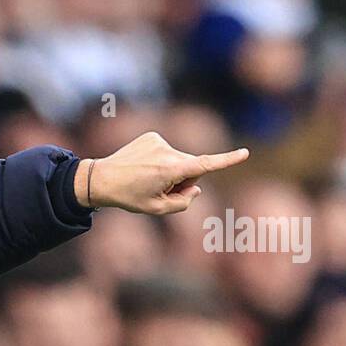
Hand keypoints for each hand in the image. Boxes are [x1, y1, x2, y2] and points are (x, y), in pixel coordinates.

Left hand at [76, 131, 248, 214]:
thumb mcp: (157, 209)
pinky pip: (167, 151)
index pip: (205, 165)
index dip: (227, 160)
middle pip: (192, 167)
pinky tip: (143, 167)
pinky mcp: (152, 136)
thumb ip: (183, 202)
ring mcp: (159, 142)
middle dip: (185, 179)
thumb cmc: (129, 197)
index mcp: (171, 170)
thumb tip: (196, 188)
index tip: (245, 153)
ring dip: (171, 170)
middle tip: (160, 190)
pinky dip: (161, 161)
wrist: (101, 178)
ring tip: (147, 179)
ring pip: (180, 159)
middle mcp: (168, 152)